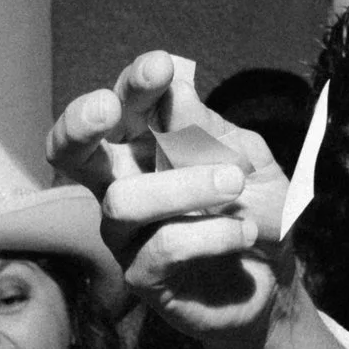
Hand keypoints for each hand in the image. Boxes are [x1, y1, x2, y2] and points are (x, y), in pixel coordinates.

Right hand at [47, 51, 291, 335]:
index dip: (133, 85)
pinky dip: (212, 234)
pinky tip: (245, 232)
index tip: (160, 66)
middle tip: (107, 108)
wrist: (275, 281)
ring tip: (233, 185)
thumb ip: (211, 132)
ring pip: (123, 200)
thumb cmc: (252, 210)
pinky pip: (164, 245)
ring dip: (183, 186)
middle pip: (74, 152)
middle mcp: (122, 183)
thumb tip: (177, 89)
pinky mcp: (141, 275)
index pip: (124, 107)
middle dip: (81, 124)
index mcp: (145, 144)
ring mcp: (126, 232)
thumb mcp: (246, 160)